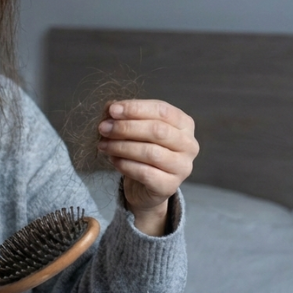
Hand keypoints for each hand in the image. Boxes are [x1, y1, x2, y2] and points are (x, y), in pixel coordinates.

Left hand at [97, 99, 198, 234]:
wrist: (145, 185)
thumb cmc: (143, 150)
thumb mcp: (136, 129)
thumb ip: (126, 116)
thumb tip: (110, 106)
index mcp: (184, 124)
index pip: (162, 110)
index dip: (136, 109)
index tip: (112, 110)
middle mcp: (189, 144)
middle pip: (157, 130)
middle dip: (126, 128)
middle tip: (103, 128)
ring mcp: (182, 167)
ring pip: (151, 152)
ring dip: (122, 147)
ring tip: (103, 145)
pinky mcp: (170, 186)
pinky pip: (145, 173)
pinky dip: (125, 165)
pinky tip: (113, 160)